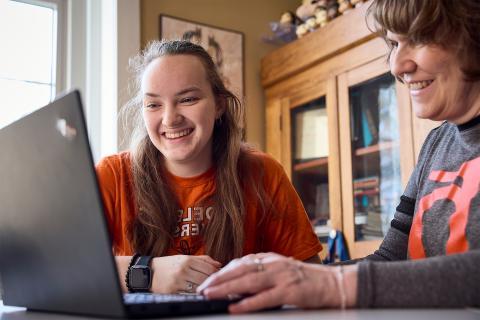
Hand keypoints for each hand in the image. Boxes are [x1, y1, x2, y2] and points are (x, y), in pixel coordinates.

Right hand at [151, 255, 220, 292]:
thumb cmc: (169, 264)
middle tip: (216, 285)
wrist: (149, 271)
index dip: (216, 273)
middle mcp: (183, 269)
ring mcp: (177, 280)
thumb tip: (218, 264)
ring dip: (204, 289)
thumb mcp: (185, 257)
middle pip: (205, 278)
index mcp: (187, 259)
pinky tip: (197, 293)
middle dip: (211, 282)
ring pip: (198, 287)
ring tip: (208, 290)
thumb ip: (202, 259)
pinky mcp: (172, 291)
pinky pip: (188, 294)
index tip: (219, 276)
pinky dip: (194, 294)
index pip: (208, 267)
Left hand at [198, 252, 356, 312]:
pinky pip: (265, 297)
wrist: (334, 283)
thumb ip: (262, 272)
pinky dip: (248, 302)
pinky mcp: (290, 291)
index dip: (222, 271)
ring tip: (210, 294)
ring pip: (248, 281)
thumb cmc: (306, 280)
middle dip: (218, 279)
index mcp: (270, 258)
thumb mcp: (281, 270)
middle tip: (202, 288)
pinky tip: (235, 307)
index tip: (208, 280)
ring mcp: (282, 276)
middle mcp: (274, 264)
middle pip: (240, 270)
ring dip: (226, 288)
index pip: (240, 262)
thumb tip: (238, 281)